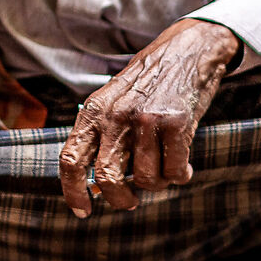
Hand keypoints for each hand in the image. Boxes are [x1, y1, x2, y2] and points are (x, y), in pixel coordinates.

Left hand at [58, 19, 242, 216]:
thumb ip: (102, 136)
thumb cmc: (151, 82)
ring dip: (158, 183)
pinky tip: (184, 167)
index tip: (83, 211)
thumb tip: (98, 187)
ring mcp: (146, 119)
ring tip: (165, 171)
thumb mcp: (114, 100)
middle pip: (107, 177)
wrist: (189, 49)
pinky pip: (174, 170)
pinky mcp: (176, 122)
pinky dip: (180, 175)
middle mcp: (116, 115)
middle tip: (131, 201)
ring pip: (145, 179)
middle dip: (120, 199)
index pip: (71, 159)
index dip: (73, 192)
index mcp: (94, 111)